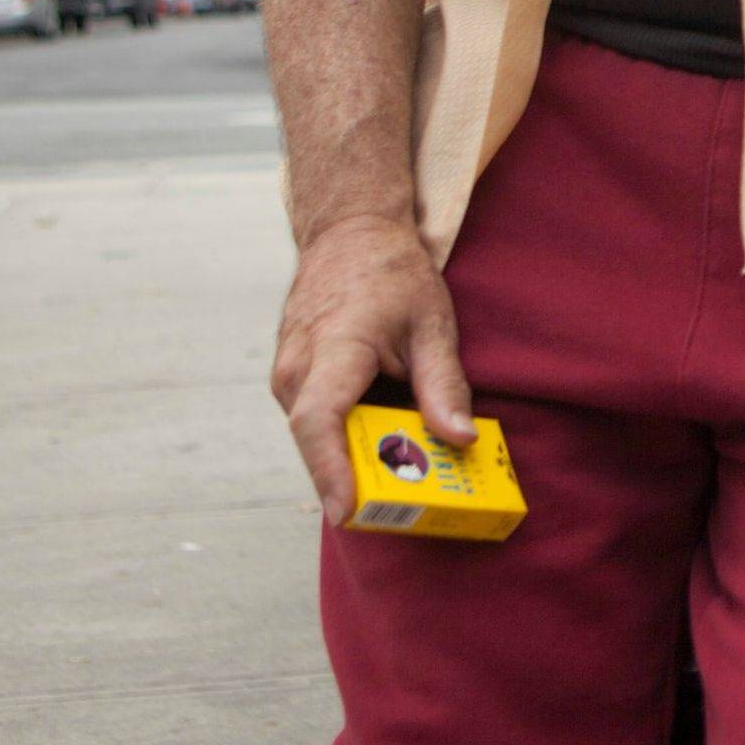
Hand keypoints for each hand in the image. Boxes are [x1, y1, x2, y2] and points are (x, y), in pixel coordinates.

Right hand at [269, 212, 471, 526]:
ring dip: (352, 461)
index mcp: (334, 347)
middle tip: (403, 511)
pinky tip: (384, 446)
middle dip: (355, 481)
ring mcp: (286, 374)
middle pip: (317, 442)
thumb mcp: (433, 325)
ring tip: (403, 481)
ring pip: (315, 437)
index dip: (331, 470)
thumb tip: (459, 439)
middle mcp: (297, 367)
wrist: (349, 233)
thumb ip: (444, 385)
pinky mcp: (290, 381)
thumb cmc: (393, 276)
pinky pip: (316, 423)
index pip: (320, 421)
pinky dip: (346, 440)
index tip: (348, 510)